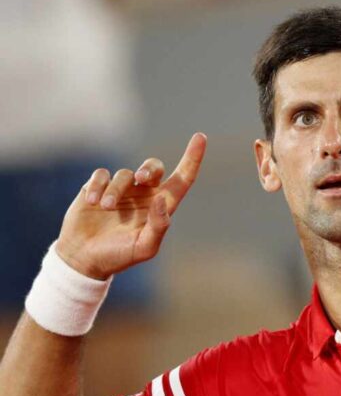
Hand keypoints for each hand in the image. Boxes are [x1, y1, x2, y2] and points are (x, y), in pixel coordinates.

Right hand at [55, 133, 206, 279]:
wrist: (84, 258)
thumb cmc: (119, 255)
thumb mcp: (144, 247)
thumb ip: (159, 226)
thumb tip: (162, 200)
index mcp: (161, 207)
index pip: (183, 179)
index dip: (193, 158)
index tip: (201, 137)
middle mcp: (144, 195)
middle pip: (154, 167)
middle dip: (149, 168)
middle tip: (140, 178)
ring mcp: (121, 190)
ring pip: (125, 174)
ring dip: (115, 190)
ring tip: (104, 207)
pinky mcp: (98, 187)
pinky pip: (102, 175)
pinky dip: (98, 186)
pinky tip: (91, 202)